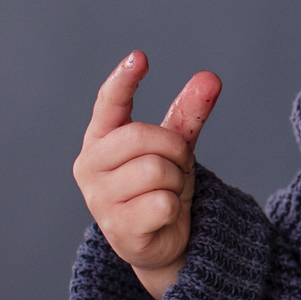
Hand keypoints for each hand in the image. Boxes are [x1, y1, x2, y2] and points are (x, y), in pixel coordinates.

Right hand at [73, 51, 221, 299]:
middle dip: (174, 149)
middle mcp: (90, 166)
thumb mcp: (175, 146)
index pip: (109, 104)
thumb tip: (210, 78)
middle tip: (178, 165)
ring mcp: (99, 199)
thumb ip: (188, 113)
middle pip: (142, 137)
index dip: (123, 80)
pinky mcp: (117, 228)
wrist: (161, 241)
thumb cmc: (160, 186)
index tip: (140, 58)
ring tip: (167, 193)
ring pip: (156, 170)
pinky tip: (163, 216)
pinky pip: (162, 203)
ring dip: (175, 181)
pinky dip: (173, 207)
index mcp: (100, 140)